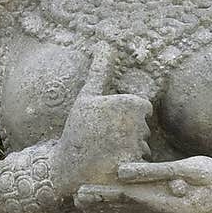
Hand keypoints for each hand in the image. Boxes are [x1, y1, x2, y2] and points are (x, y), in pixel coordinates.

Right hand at [50, 44, 151, 198]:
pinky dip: (130, 169)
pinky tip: (111, 167)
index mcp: (129, 103)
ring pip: (144, 147)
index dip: (127, 116)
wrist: (66, 169)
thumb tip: (105, 43)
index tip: (108, 122)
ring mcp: (134, 147)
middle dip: (129, 135)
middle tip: (103, 140)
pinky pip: (142, 165)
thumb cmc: (78, 130)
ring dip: (130, 152)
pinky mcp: (133, 167)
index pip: (144, 108)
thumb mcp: (87, 97)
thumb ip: (100, 70)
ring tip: (106, 154)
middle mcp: (135, 124)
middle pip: (145, 128)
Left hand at [75, 157, 211, 212]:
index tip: (84, 191)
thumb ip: (159, 172)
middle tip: (74, 198)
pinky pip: (138, 210)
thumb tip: (127, 172)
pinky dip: (119, 206)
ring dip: (105, 206)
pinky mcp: (166, 212)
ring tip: (83, 201)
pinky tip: (108, 204)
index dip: (105, 193)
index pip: (128, 197)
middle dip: (99, 202)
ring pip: (128, 211)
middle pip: (123, 207)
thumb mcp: (193, 170)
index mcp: (166, 203)